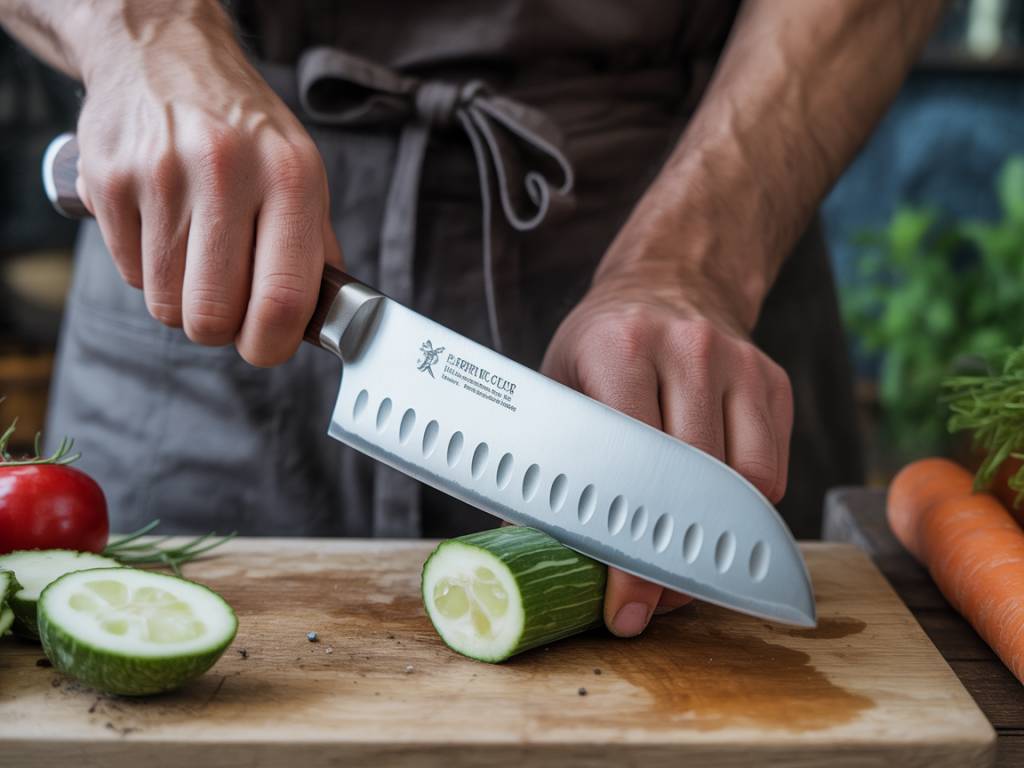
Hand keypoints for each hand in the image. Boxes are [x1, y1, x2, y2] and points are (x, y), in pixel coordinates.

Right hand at [74, 3, 340, 364]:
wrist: (163, 55)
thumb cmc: (243, 129)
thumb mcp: (301, 172)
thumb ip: (316, 249)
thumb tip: (324, 322)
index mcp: (290, 177)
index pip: (282, 298)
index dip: (272, 345)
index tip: (266, 345)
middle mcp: (225, 172)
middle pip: (213, 316)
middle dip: (221, 328)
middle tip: (228, 302)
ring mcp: (160, 176)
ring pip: (165, 304)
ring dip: (182, 300)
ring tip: (196, 255)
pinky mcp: (108, 181)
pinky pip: (129, 275)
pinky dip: (148, 270)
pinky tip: (163, 229)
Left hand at [542, 251, 792, 636]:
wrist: (672, 280)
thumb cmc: (604, 342)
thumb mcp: (558, 380)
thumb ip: (545, 457)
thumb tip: (523, 547)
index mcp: (622, 348)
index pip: (631, 466)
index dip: (629, 548)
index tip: (625, 602)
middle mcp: (689, 350)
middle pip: (691, 484)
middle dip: (672, 561)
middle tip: (650, 602)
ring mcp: (740, 364)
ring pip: (743, 486)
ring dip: (712, 544)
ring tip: (681, 573)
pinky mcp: (773, 383)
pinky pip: (771, 472)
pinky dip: (744, 512)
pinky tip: (710, 521)